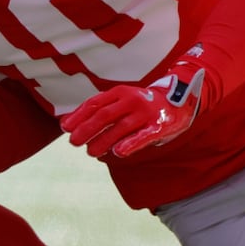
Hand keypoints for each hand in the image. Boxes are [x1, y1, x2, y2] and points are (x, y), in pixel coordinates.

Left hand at [60, 60, 204, 158]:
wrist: (180, 99)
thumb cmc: (142, 106)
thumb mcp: (120, 102)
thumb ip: (98, 111)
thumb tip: (65, 124)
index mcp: (120, 92)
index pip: (94, 103)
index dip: (78, 116)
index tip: (65, 128)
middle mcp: (132, 100)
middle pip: (104, 115)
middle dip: (87, 129)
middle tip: (74, 142)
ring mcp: (146, 112)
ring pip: (120, 128)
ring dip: (103, 141)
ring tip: (91, 152)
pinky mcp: (158, 126)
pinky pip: (143, 136)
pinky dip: (130, 144)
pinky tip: (118, 152)